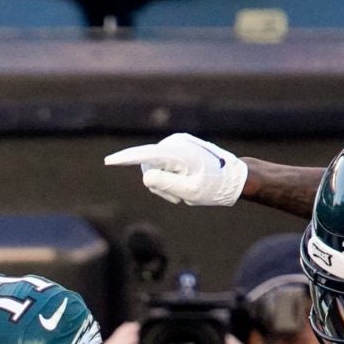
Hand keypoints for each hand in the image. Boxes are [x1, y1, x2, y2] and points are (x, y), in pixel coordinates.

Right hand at [104, 133, 246, 207]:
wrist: (234, 177)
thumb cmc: (213, 187)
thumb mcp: (189, 192)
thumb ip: (164, 184)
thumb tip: (145, 176)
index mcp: (179, 153)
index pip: (146, 156)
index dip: (125, 160)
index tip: (109, 161)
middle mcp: (176, 144)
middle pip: (149, 168)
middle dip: (159, 185)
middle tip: (179, 200)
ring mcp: (177, 143)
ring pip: (155, 168)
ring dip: (165, 184)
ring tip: (185, 192)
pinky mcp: (178, 147)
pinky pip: (163, 164)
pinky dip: (170, 177)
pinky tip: (186, 183)